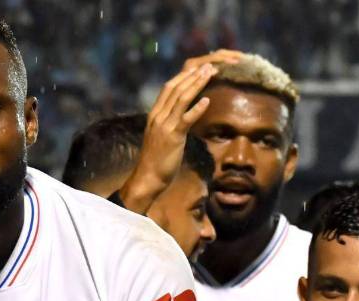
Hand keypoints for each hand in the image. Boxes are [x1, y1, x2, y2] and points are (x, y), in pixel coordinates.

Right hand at [119, 50, 241, 213]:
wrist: (147, 177)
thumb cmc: (156, 160)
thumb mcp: (161, 137)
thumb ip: (169, 123)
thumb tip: (183, 116)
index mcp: (155, 114)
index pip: (169, 88)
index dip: (185, 76)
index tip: (199, 68)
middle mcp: (158, 116)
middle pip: (175, 88)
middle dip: (193, 75)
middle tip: (209, 65)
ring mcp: (164, 126)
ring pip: (181, 99)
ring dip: (197, 84)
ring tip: (211, 74)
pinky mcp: (172, 137)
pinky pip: (185, 120)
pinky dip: (196, 109)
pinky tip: (207, 101)